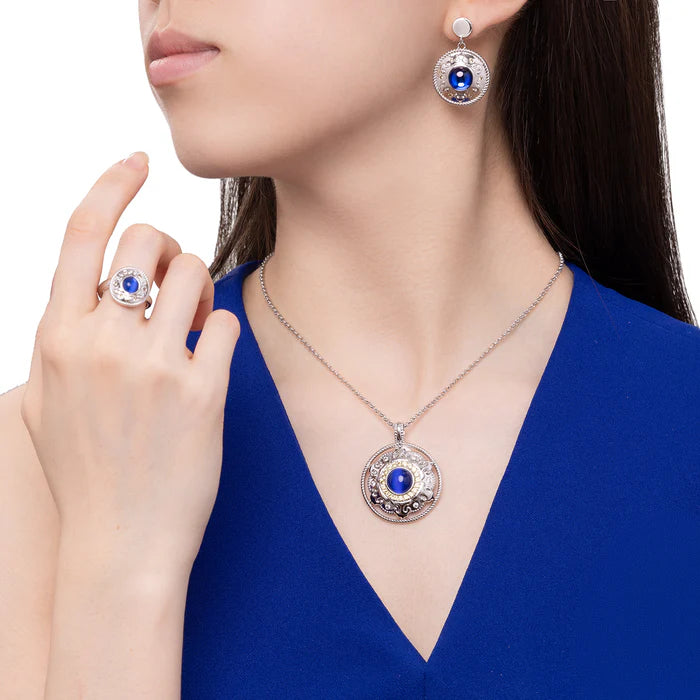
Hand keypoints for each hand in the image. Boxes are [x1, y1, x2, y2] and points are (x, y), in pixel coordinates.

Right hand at [20, 152, 239, 581]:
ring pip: (194, 272)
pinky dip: (223, 331)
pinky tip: (210, 360)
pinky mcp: (202, 391)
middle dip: (165, 249)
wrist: (120, 542)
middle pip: (146, 240)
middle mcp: (100, 342)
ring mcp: (152, 366)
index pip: (82, 231)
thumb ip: (64, 335)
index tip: (137, 160)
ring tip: (194, 322)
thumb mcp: (48, 397)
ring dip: (200, 288)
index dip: (111, 183)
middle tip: (172, 283)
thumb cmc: (87, 468)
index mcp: (55, 336)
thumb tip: (96, 282)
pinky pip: (227, 323)